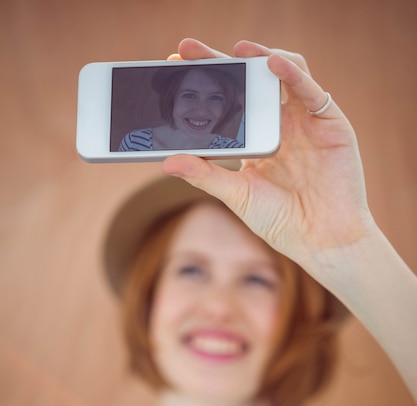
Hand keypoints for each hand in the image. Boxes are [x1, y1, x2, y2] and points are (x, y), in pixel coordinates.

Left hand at [163, 39, 376, 280]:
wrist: (321, 240)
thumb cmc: (281, 221)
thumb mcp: (236, 195)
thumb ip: (205, 175)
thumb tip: (167, 162)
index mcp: (257, 139)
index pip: (229, 101)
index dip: (206, 83)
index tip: (175, 69)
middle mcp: (281, 124)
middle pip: (250, 81)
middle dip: (221, 62)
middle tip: (189, 50)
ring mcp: (305, 121)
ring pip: (283, 74)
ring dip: (260, 56)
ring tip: (237, 51)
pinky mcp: (330, 123)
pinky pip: (311, 90)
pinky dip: (292, 73)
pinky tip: (272, 64)